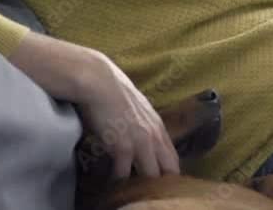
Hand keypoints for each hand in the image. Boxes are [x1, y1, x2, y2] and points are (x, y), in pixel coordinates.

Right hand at [77, 52, 180, 180]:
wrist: (98, 81)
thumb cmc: (112, 91)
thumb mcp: (136, 109)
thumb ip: (142, 125)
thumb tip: (137, 137)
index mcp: (158, 127)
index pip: (174, 160)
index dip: (169, 174)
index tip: (160, 184)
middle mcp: (154, 137)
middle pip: (169, 171)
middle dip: (160, 184)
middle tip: (147, 192)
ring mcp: (140, 143)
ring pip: (150, 177)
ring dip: (139, 186)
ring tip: (129, 191)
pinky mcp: (123, 148)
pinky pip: (123, 175)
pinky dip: (116, 181)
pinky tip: (110, 182)